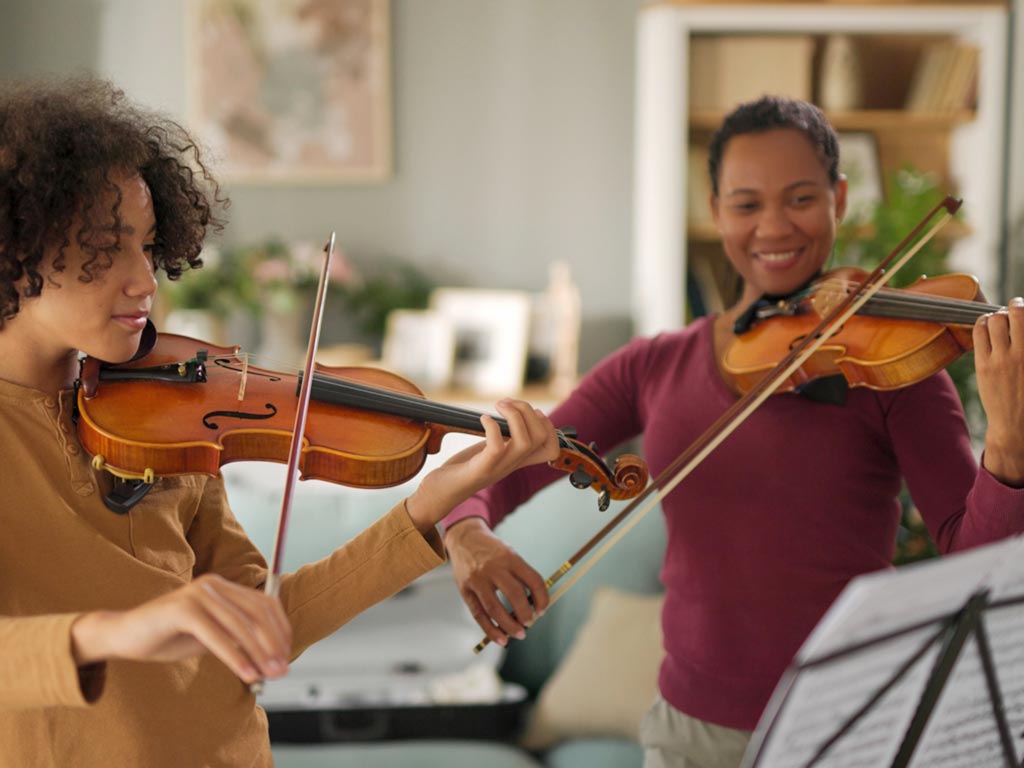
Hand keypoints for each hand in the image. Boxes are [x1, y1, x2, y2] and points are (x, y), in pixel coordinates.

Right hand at [70, 574, 291, 684]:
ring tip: (268, 675)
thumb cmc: (169, 636)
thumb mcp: (211, 637)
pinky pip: (217, 635)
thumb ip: (237, 639)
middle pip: (257, 613)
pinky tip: (246, 674)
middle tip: (281, 670)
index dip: (280, 630)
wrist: (124, 635)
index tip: (287, 656)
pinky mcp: (183, 609)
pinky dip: (235, 656)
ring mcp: (198, 593)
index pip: (265, 604)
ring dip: (258, 653)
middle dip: (273, 644)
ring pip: (240, 625)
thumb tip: (272, 656)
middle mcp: (214, 584)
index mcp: (224, 586)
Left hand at [405, 398, 558, 532]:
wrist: (440, 494)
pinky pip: (496, 448)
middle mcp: (512, 465)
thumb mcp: (488, 451)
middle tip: (505, 403)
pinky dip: (491, 427)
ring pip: (525, 442)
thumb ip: (503, 437)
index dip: (550, 427)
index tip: (532, 413)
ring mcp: (498, 469)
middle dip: (528, 411)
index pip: (552, 450)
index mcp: (516, 461)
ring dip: (513, 416)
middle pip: (541, 438)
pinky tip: (482, 419)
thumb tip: (512, 413)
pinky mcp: (480, 470)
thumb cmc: (461, 469)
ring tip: (498, 406)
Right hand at [444, 517, 547, 646]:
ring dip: (509, 626)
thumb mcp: (510, 554)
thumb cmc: (493, 551)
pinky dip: (490, 630)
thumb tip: (534, 607)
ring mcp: (477, 579)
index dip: (542, 598)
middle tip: (530, 623)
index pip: (533, 580)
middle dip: (526, 614)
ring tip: (519, 634)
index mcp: (510, 557)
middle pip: (515, 595)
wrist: (465, 538)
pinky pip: (479, 614)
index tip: (543, 610)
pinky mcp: (465, 590)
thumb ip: (521, 577)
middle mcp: (494, 568)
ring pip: (495, 609)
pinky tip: (501, 639)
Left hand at [975, 297, 1023, 485]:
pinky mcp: (983, 365)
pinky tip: (987, 326)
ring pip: (996, 320)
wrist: (1016, 425)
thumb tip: (1022, 329)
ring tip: (1001, 319)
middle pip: (1018, 313)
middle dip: (1017, 306)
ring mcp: (1003, 359)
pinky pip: (979, 333)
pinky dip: (982, 323)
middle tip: (1016, 309)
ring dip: (999, 315)